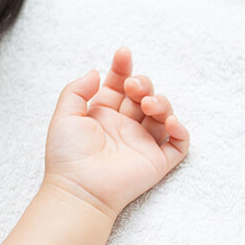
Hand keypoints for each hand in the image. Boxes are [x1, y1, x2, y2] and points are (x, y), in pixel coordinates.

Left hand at [43, 48, 188, 217]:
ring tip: (148, 104)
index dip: (122, 68)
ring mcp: (142, 143)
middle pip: (143, 95)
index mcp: (103, 114)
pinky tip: (169, 122)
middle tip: (133, 87)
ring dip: (161, 102)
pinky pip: (179, 144)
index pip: (119, 85)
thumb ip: (76, 90)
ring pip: (163, 114)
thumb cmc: (67, 156)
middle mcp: (125, 126)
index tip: (123, 54)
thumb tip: (96, 71)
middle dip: (143, 84)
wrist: (78, 189)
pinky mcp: (157, 161)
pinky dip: (180, 130)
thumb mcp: (64, 116)